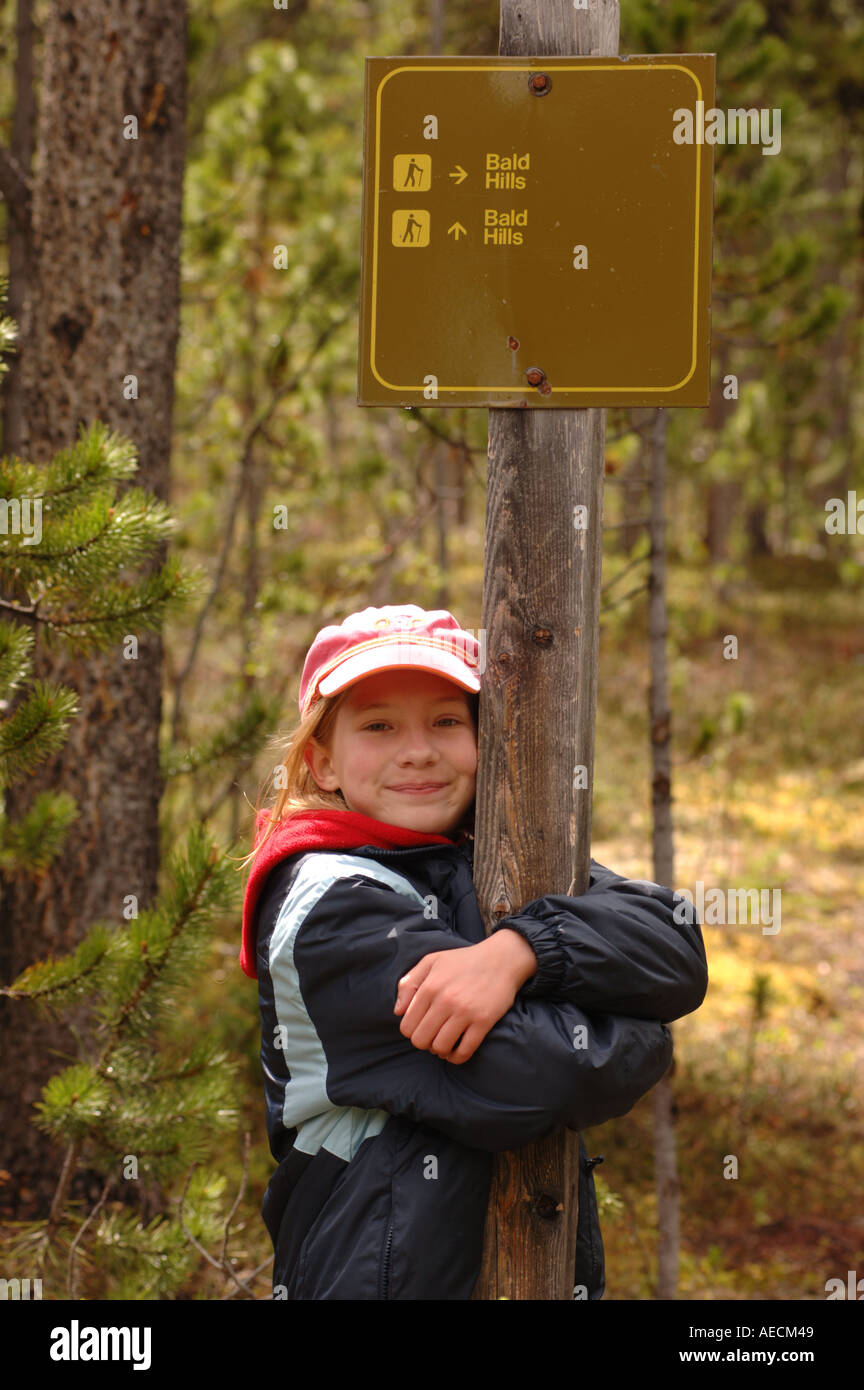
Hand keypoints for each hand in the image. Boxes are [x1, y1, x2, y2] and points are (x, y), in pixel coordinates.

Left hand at [393, 931, 536, 1064]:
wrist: (500, 959)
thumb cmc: (462, 961)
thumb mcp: (431, 961)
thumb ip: (408, 983)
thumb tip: (398, 1011)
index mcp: (429, 986)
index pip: (407, 1026)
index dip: (411, 1031)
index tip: (421, 1027)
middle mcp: (445, 1000)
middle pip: (420, 1040)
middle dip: (424, 1042)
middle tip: (432, 1035)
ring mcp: (465, 1012)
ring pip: (440, 1048)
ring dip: (440, 1050)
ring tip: (444, 1042)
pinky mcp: (483, 1021)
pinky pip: (464, 1051)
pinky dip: (456, 1057)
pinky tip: (456, 1050)